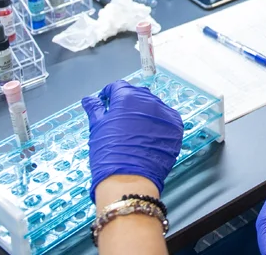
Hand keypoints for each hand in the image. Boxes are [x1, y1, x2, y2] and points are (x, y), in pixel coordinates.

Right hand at [82, 80, 183, 195]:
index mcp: (127, 97)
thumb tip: (89, 99)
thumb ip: (95, 110)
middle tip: (120, 118)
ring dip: (144, 113)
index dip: (110, 94)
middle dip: (128, 103)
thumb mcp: (97, 128)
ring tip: (135, 130)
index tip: (107, 103)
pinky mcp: (176, 127)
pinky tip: (150, 136)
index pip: (118, 87)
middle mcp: (149, 100)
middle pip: (137, 95)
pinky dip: (159, 124)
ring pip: (153, 106)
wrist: (129, 179)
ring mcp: (164, 113)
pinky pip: (167, 119)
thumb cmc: (108, 153)